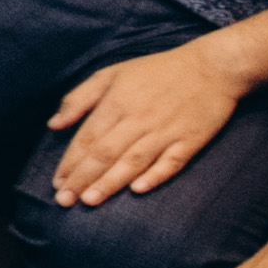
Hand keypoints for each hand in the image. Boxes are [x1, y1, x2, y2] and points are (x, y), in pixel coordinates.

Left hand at [52, 38, 251, 207]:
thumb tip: (54, 124)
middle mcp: (139, 119)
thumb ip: (80, 98)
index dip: (70, 162)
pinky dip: (156, 176)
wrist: (214, 66)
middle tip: (64, 200)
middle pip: (105, 153)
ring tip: (90, 201)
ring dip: (110, 182)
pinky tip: (138, 190)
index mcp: (117, 103)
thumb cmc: (157, 70)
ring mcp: (166, 131)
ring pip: (134, 161)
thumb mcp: (112, 74)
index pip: (87, 138)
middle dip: (82, 179)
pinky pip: (172, 162)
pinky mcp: (191, 140)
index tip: (56, 183)